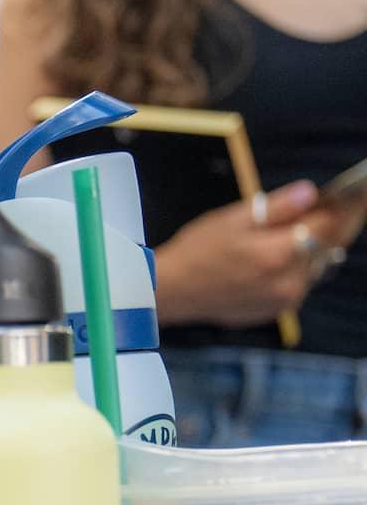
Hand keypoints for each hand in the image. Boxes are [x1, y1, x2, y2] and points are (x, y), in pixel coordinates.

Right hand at [155, 181, 340, 327]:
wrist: (170, 291)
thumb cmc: (195, 252)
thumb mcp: (232, 219)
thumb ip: (277, 206)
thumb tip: (310, 193)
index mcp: (279, 253)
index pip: (327, 224)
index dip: (333, 208)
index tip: (334, 198)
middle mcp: (289, 281)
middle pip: (325, 247)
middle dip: (319, 229)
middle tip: (302, 217)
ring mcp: (284, 300)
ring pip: (313, 267)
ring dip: (306, 252)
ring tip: (276, 243)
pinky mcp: (276, 311)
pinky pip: (298, 285)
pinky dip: (291, 272)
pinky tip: (266, 265)